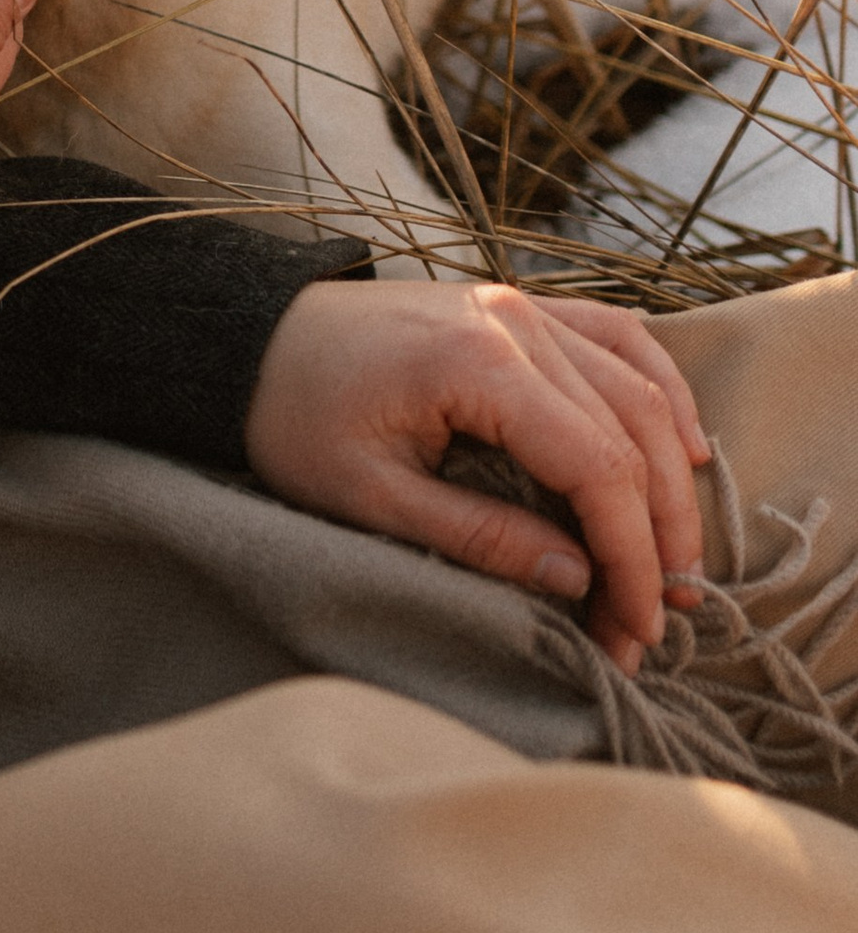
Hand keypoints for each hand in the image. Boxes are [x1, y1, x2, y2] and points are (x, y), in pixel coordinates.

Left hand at [245, 276, 711, 673]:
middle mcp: (516, 322)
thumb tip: (576, 580)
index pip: (595, 466)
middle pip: (632, 434)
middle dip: (655, 538)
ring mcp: (524, 305)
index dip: (630, 556)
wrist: (247, 338)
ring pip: (639, 390)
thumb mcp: (368, 497)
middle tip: (651, 622)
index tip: (636, 627)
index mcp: (477, 364)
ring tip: (677, 562)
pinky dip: (661, 395)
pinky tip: (686, 452)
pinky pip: (618, 340)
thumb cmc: (292, 416)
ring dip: (671, 480)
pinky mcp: (521, 307)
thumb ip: (477, 537)